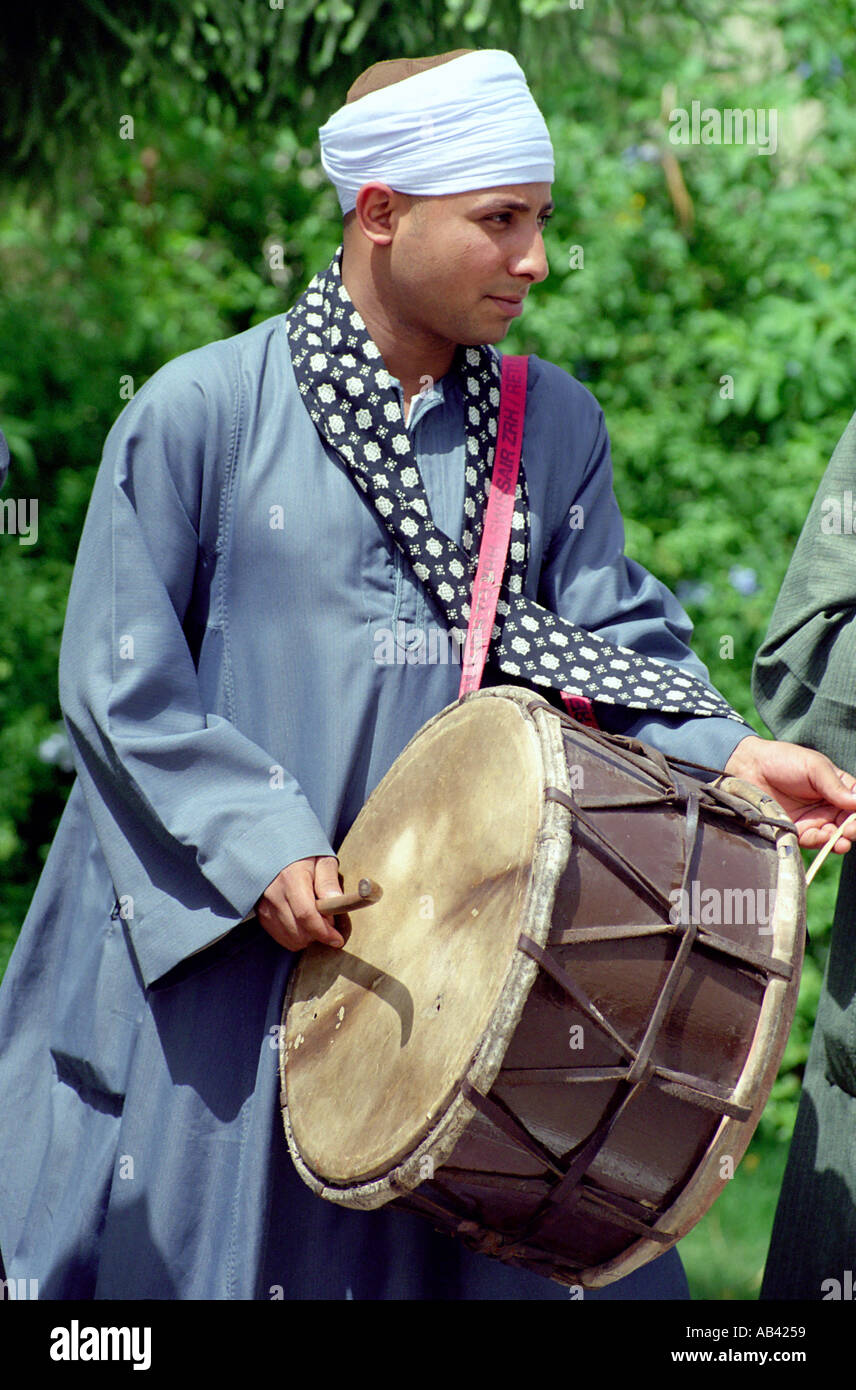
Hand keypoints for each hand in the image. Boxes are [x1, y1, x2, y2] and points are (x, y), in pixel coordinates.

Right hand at [256, 855, 347, 950]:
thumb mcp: (322, 860)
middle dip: (318, 934)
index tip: (337, 939)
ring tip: (314, 919)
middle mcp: (274, 893)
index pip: (306, 915)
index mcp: (291, 877)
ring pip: (289, 938)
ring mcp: (264, 905)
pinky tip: (301, 921)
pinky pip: (279, 936)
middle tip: (327, 920)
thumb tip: (337, 902)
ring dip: (306, 937)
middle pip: (298, 932)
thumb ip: (329, 882)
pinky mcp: (260, 913)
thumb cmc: (304, 854)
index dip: (323, 932)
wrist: (275, 848)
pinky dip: (294, 935)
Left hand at [724, 735, 855, 852]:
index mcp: (838, 788)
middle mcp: (828, 806)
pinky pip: (812, 841)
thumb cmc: (784, 760)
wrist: (750, 767)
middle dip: (851, 830)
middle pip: (848, 824)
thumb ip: (835, 786)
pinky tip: (822, 838)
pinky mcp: (796, 830)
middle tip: (848, 832)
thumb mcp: (815, 768)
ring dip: (839, 841)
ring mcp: (813, 820)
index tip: (855, 819)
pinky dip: (819, 842)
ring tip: (840, 842)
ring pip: (833, 836)